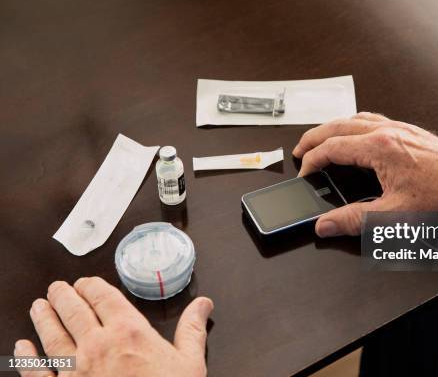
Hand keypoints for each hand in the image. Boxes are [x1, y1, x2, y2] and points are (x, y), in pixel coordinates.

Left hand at [14, 277, 212, 376]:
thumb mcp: (190, 362)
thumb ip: (192, 329)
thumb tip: (204, 304)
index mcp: (129, 333)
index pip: (103, 298)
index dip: (91, 286)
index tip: (85, 282)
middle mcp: (97, 346)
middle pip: (74, 312)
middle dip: (63, 296)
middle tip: (57, 288)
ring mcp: (75, 371)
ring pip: (52, 337)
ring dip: (43, 318)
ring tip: (38, 306)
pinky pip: (37, 373)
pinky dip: (27, 358)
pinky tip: (21, 347)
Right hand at [293, 112, 437, 236]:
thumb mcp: (394, 215)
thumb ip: (355, 220)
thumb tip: (326, 224)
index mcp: (380, 148)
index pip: (333, 148)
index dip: (313, 160)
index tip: (305, 173)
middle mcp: (388, 131)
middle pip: (338, 125)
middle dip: (315, 137)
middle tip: (301, 150)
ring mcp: (400, 128)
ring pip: (355, 119)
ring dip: (334, 128)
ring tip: (322, 140)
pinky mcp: (409, 131)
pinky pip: (373, 120)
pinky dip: (354, 125)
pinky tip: (355, 136)